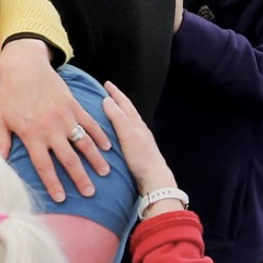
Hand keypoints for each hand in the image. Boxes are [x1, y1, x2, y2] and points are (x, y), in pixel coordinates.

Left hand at [0, 39, 107, 200]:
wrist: (24, 66)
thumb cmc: (9, 94)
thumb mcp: (0, 119)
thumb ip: (2, 142)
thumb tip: (0, 161)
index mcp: (32, 136)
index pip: (44, 166)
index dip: (53, 184)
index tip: (61, 198)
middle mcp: (51, 129)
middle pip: (68, 159)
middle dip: (80, 178)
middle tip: (90, 193)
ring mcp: (65, 117)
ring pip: (84, 143)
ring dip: (95, 159)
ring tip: (104, 173)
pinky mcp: (74, 105)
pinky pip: (90, 123)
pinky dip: (100, 135)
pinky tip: (107, 146)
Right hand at [99, 81, 176, 201]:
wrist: (154, 178)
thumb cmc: (141, 158)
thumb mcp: (127, 135)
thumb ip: (118, 118)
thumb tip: (108, 100)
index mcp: (137, 124)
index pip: (125, 104)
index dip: (116, 93)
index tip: (107, 84)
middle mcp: (140, 129)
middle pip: (128, 110)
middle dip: (118, 100)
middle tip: (109, 92)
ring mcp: (140, 140)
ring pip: (129, 121)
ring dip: (120, 113)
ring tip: (112, 109)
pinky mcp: (139, 150)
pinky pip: (128, 132)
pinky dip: (122, 126)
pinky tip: (119, 132)